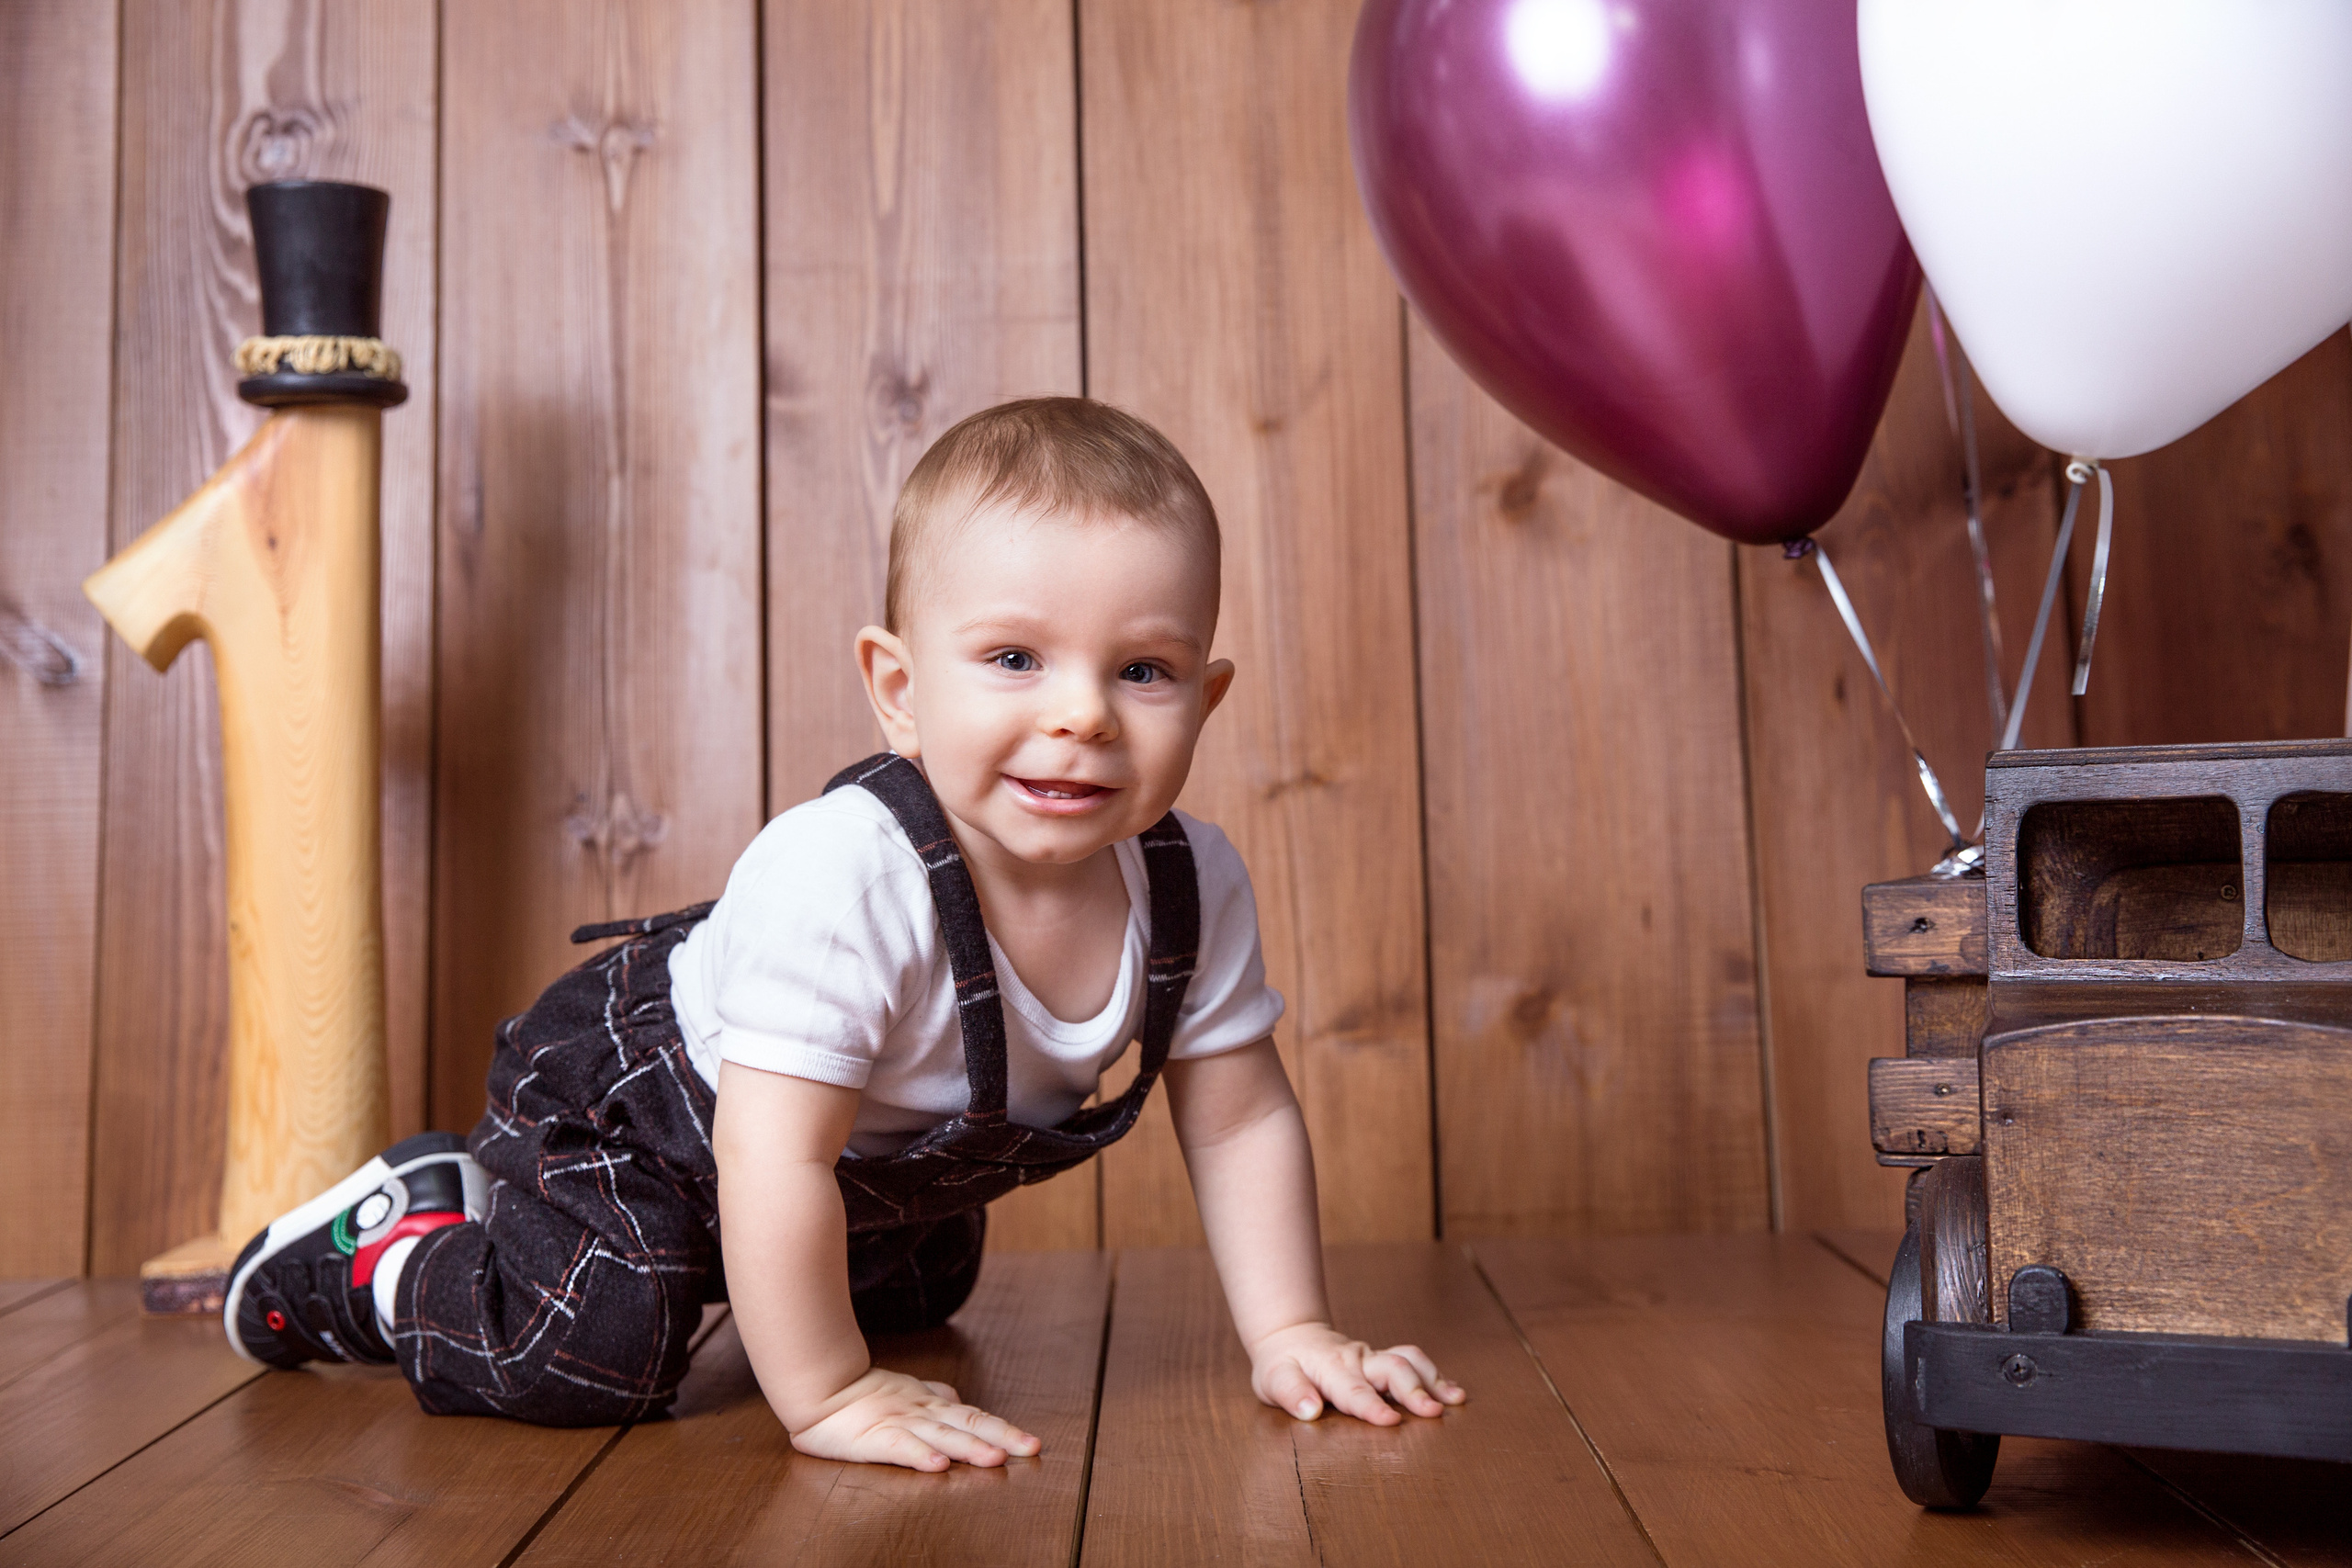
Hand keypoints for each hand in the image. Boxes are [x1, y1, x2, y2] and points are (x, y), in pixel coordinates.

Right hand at [789, 1366, 1040, 1470]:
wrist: (821, 1386)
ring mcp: (900, 1422)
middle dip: (1002, 1438)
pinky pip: (900, 1446)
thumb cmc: (863, 1393)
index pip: (975, 1416)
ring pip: (941, 1435)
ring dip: (969, 1447)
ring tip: (995, 1459)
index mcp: (932, 1404)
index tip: (1031, 1443)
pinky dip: (920, 1455)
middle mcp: (923, 1412)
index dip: (1004, 1429)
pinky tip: (938, 1466)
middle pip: (968, 1424)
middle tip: (1031, 1449)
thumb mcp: (907, 1392)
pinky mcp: (873, 1436)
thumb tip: (959, 1399)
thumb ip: (934, 1395)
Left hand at [1246, 1321, 1465, 1425]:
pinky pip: (1413, 1361)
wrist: (1292, 1335)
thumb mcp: (1273, 1380)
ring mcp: (1374, 1359)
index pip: (1354, 1390)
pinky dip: (1435, 1375)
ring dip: (1434, 1378)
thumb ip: (1291, 1394)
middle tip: (1434, 1413)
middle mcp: (1358, 1360)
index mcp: (1331, 1368)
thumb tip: (1309, 1410)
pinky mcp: (1384, 1361)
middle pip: (1393, 1368)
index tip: (1391, 1422)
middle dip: (1415, 1390)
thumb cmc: (1282, 1364)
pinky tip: (1453, 1393)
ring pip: (1408, 1359)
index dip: (1372, 1406)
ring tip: (1457, 1400)